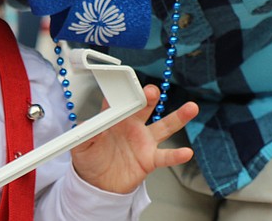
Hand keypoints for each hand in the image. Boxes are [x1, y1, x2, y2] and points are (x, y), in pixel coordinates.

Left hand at [70, 84, 197, 194]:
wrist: (98, 185)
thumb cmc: (90, 160)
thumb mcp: (81, 147)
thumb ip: (85, 135)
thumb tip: (89, 126)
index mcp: (114, 119)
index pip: (119, 101)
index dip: (122, 93)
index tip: (126, 86)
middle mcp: (132, 126)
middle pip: (143, 107)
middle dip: (148, 97)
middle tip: (152, 91)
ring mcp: (144, 141)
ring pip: (164, 126)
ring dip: (178, 117)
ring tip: (191, 108)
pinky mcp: (150, 159)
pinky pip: (166, 156)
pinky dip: (177, 155)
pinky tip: (186, 152)